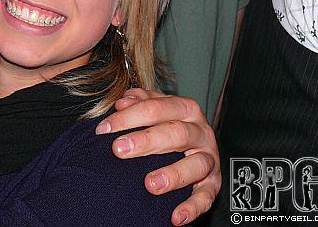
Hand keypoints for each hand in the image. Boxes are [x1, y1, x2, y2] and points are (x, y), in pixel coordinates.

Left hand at [95, 89, 219, 225]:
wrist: (194, 146)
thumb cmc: (167, 125)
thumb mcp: (154, 108)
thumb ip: (138, 101)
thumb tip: (122, 103)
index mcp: (185, 109)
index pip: (156, 107)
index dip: (128, 117)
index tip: (104, 129)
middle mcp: (200, 132)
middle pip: (176, 133)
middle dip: (146, 141)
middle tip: (119, 149)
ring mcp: (208, 158)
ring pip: (196, 165)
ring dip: (173, 175)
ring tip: (150, 184)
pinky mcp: (213, 184)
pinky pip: (206, 197)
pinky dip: (192, 208)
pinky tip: (175, 217)